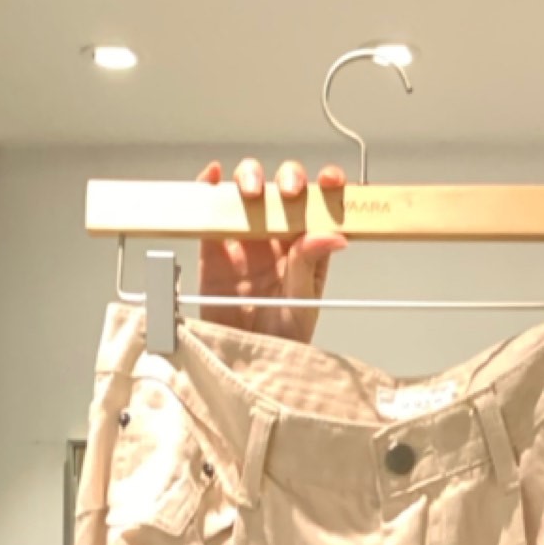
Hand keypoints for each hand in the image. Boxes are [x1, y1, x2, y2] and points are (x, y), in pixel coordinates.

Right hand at [196, 157, 347, 342]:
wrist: (244, 365)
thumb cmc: (280, 339)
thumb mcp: (302, 304)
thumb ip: (310, 264)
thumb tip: (333, 235)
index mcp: (306, 246)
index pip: (321, 206)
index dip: (328, 186)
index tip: (331, 181)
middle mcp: (277, 236)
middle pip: (283, 189)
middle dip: (288, 178)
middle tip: (289, 192)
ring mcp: (245, 238)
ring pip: (248, 191)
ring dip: (250, 178)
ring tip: (252, 192)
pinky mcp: (214, 247)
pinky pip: (211, 211)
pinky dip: (210, 187)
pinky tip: (214, 178)